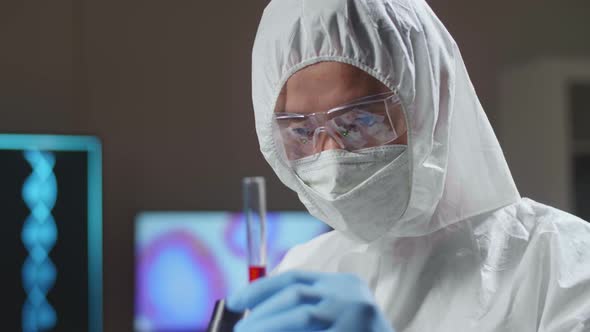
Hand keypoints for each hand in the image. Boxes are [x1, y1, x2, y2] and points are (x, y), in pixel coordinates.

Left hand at [226, 270, 394, 331]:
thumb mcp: (333, 317)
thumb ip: (302, 310)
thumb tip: (254, 317)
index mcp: (343, 284)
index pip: (295, 277)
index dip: (261, 288)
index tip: (234, 301)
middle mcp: (350, 294)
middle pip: (296, 294)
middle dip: (261, 312)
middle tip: (238, 329)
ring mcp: (356, 315)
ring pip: (302, 316)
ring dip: (269, 326)